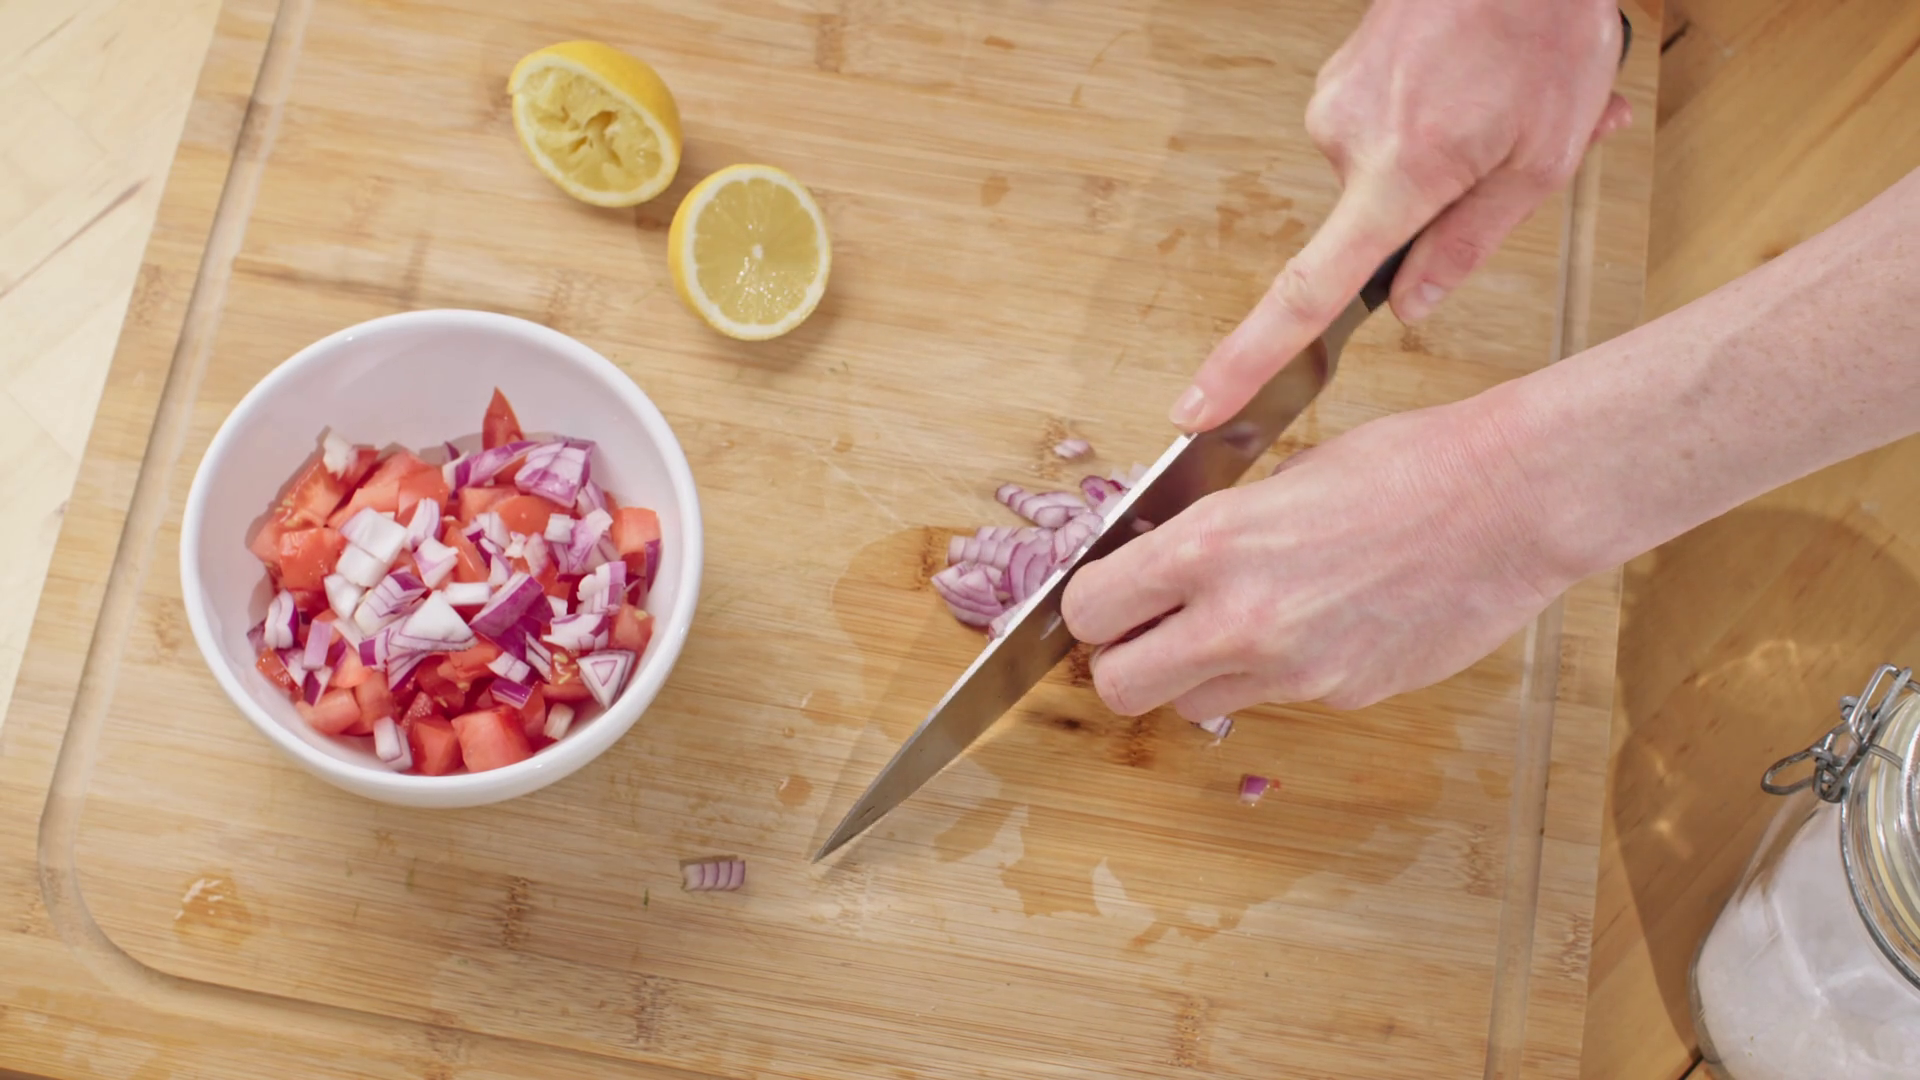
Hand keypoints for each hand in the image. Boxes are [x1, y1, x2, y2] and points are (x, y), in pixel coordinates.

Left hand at [1061, 401, 1575, 714]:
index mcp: (1211, 545)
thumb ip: (1215, 530)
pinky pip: (1276, 701)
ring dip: (1196, 677)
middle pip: (1118, 687)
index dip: (1094, 605)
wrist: (1513, 501)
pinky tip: (1316, 626)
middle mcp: (1240, 619)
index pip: (1090, 608)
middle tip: (1150, 632)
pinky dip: (1275, 677)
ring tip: (1239, 628)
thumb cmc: (1408, 465)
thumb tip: (1167, 558)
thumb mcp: (1281, 476)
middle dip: (1125, 662)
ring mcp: (1295, 670)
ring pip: (1192, 707)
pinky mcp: (1344, 696)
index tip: (1111, 597)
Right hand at [1170, 0, 1630, 432]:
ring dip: (1451, 157)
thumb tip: (1407, 308)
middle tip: (1518, 149)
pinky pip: (1383, 129)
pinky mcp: (1338, 78)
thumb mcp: (1540, 160)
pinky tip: (1481, 83)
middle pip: (1379, 223)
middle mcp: (1347, 141)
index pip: (1306, 294)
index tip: (1198, 407)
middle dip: (1448, 203)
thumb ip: (1466, 245)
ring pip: (1388, 173)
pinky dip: (1436, 121)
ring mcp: (1334, 105)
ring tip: (1511, 103)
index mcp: (1398, 173)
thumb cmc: (1543, 30)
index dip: (1248, 361)